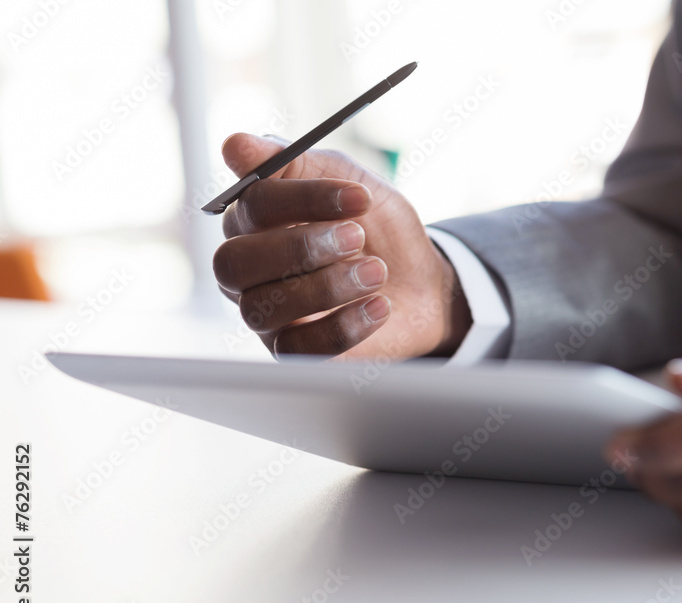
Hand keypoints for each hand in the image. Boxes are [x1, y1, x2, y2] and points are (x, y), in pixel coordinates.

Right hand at [212, 133, 471, 358]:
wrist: (419, 280)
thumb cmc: (375, 227)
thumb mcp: (347, 180)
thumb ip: (294, 161)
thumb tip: (234, 145)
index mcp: (252, 220)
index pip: (252, 204)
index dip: (304, 198)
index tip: (358, 196)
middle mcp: (247, 269)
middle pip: (236, 262)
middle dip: (301, 248)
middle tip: (357, 237)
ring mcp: (265, 313)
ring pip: (265, 307)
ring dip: (327, 287)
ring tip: (377, 271)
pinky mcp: (293, 352)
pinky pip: (299, 349)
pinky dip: (345, 325)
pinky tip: (381, 306)